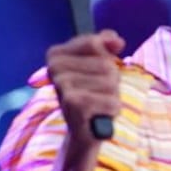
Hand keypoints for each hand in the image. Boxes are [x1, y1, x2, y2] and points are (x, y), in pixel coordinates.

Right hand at [46, 31, 124, 152]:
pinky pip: (111, 101)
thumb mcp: (100, 65)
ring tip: (97, 104)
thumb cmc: (93, 94)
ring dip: (112, 96)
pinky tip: (99, 115)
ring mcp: (62, 85)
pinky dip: (111, 109)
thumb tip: (116, 39)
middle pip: (106, 64)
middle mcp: (54, 68)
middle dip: (111, 81)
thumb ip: (106, 46)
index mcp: (55, 54)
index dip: (106, 59)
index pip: (95, 43)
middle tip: (97, 93)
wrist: (83, 131)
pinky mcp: (73, 104)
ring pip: (111, 82)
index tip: (94, 74)